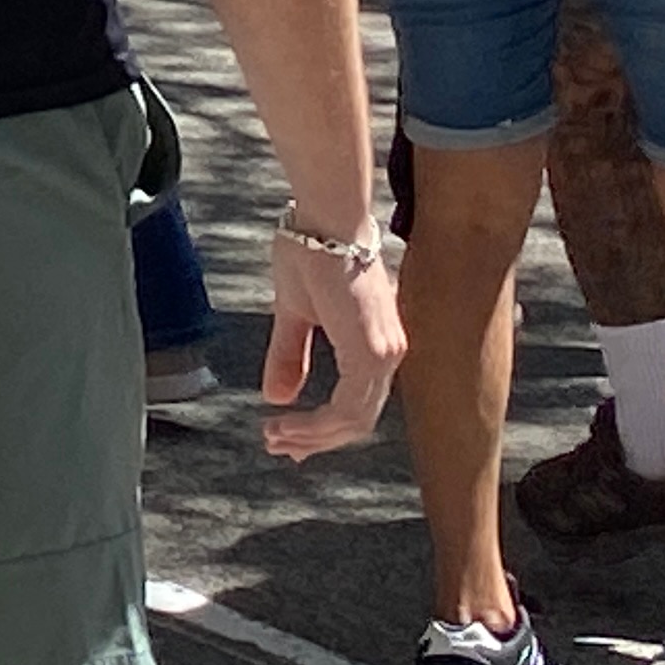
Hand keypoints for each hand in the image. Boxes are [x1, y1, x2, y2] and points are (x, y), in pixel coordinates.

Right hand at [258, 228, 403, 459]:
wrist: (323, 217)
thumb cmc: (309, 251)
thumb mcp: (295, 312)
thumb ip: (290, 355)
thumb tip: (276, 397)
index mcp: (377, 345)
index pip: (357, 405)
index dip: (322, 428)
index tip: (287, 436)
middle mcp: (390, 355)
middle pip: (358, 420)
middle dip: (315, 439)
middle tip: (278, 446)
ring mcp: (385, 355)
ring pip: (354, 420)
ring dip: (312, 435)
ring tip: (274, 437)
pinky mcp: (373, 352)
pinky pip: (349, 407)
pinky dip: (316, 423)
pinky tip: (285, 422)